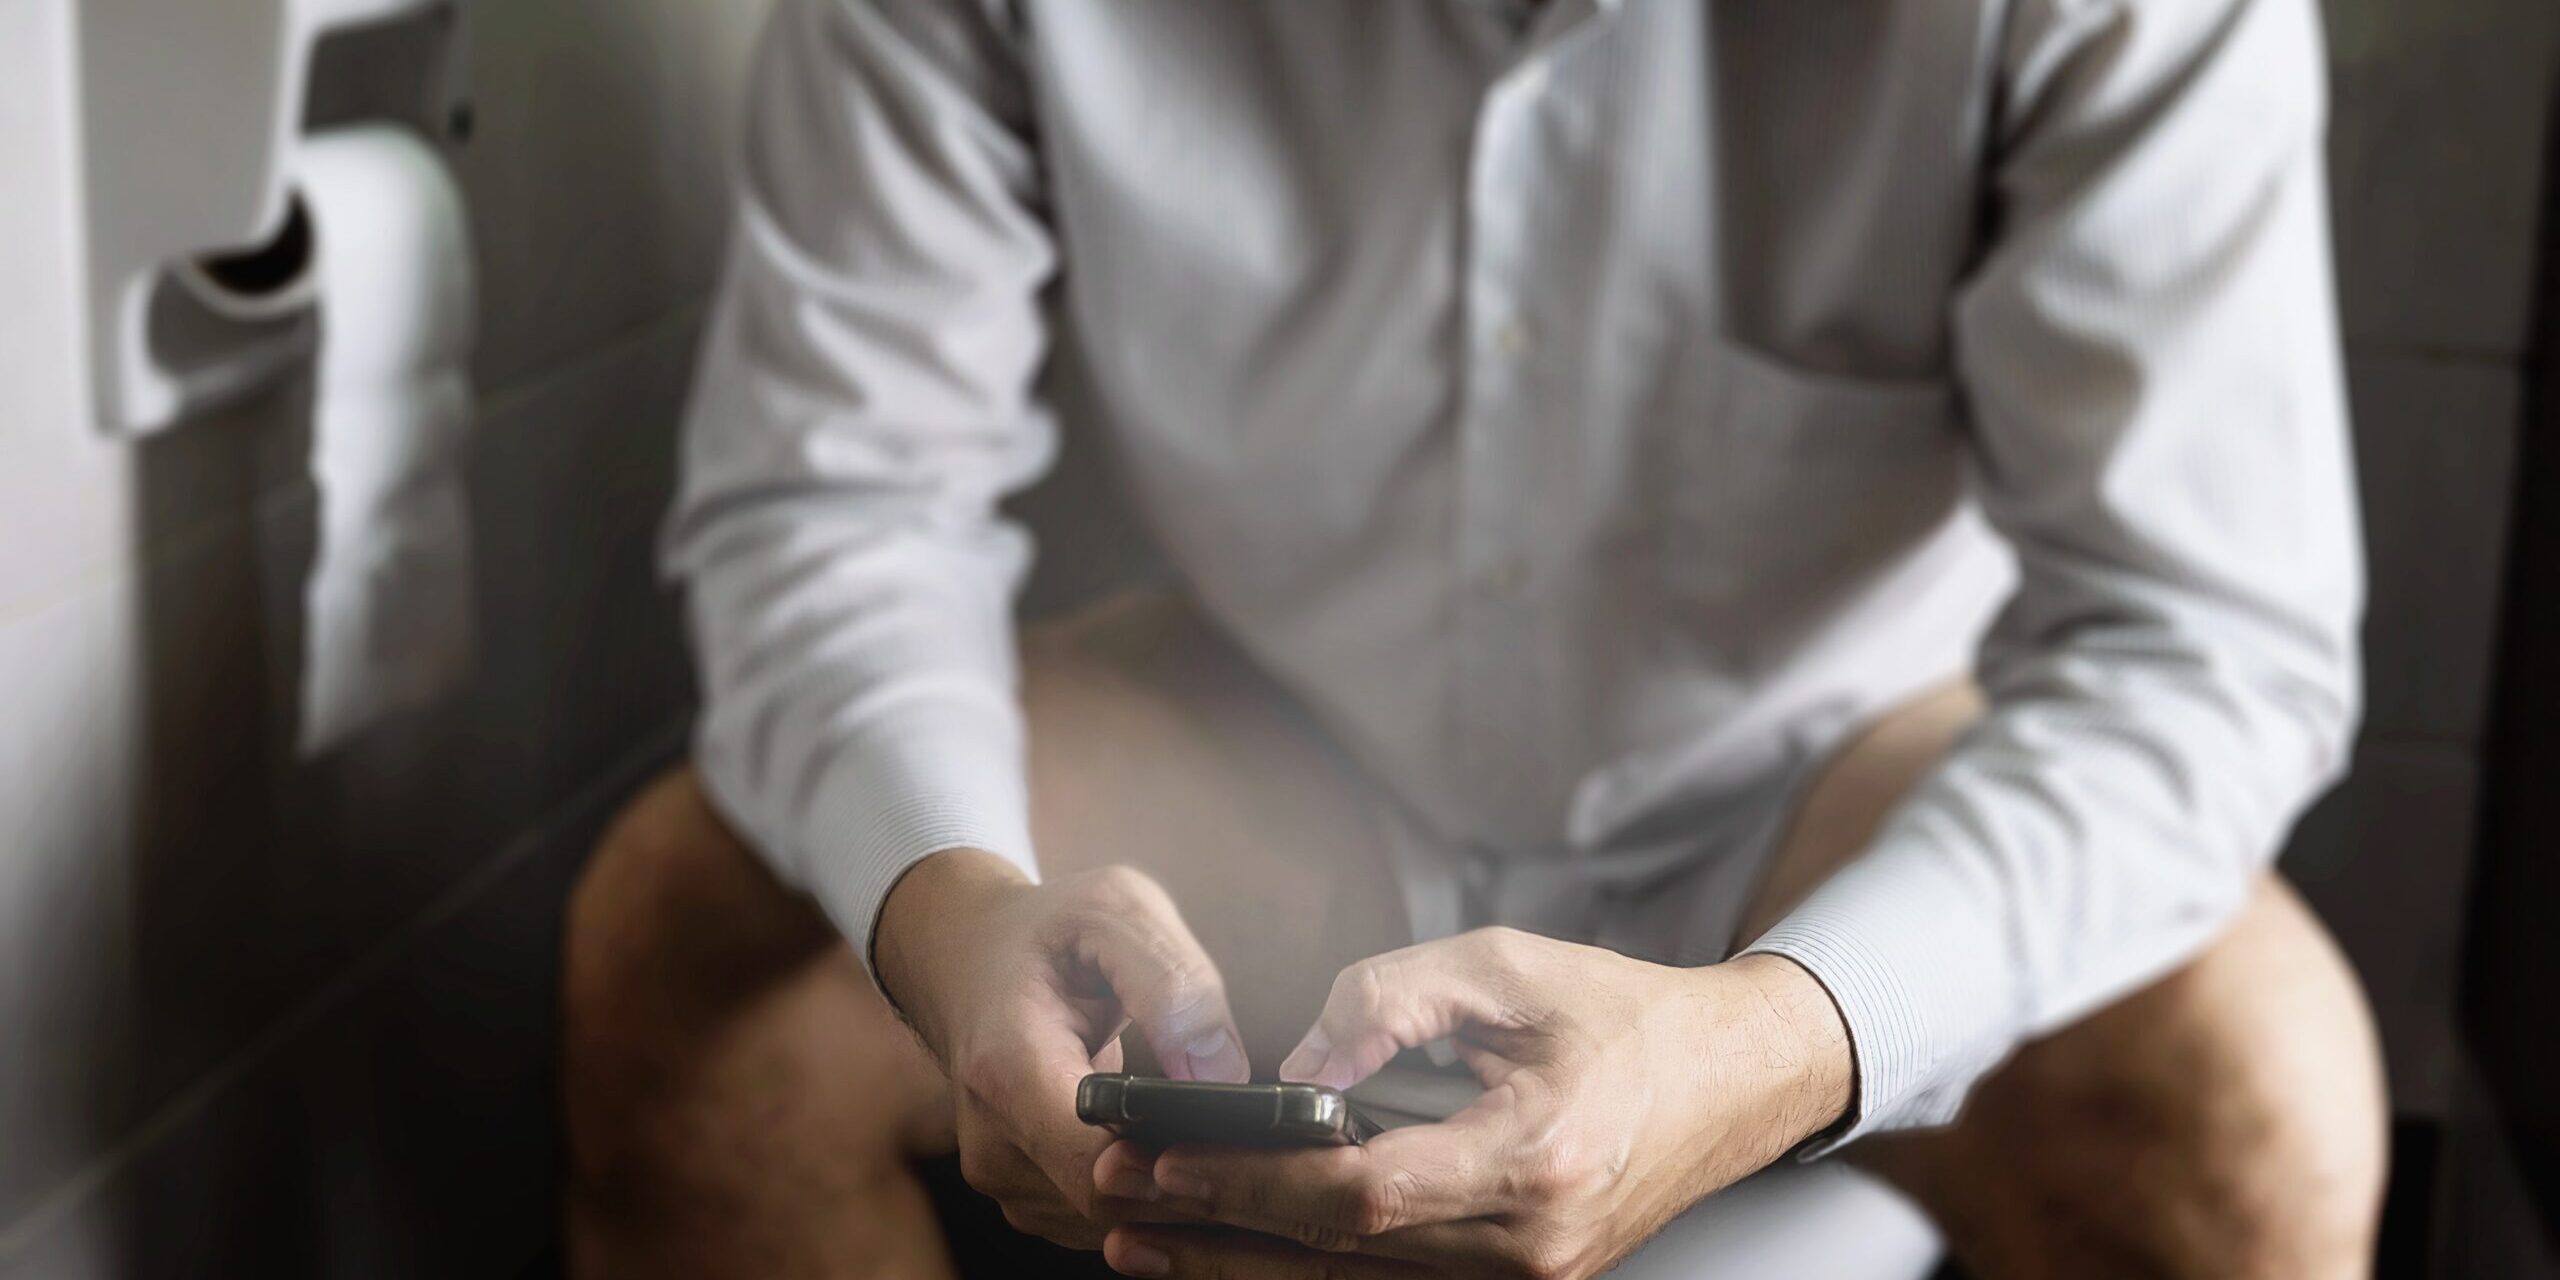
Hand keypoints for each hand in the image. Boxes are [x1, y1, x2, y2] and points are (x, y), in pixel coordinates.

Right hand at [876, 850, 1251, 1248]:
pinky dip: (1151, 1192)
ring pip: (1116, 1223)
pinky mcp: (1026, 1193)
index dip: (1175, 1167)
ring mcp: (1005, 1176)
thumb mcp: (1116, 910)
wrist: (972, 957)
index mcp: (1008, 1068)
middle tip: (1260, 1138)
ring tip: (1222, 1135)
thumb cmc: (1047, 930)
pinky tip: (1179, 1145)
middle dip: (1195, 1180)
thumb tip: (1221, 1074)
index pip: (1098, 1169)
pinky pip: (1104, 1218)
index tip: (1238, 1140)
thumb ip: (1173, 985)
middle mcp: (995, 1140)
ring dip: (1176, 1191)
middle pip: (1115, 1206)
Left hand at [1091, 928, 1851, 1278]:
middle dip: (1215, 1227)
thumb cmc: (1622, 1013)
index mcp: (1532, 1158)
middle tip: (1113, 1197)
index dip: (1250, 1178)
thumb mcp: (1504, 967)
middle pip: (1338, 1255)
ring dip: (1240, 1265)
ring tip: (1142, 1241)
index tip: (1163, 1154)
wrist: (1732, 1082)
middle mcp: (1527, 1246)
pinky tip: (1234, 1252)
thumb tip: (1288, 1069)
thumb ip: (1388, 1004)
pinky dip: (1304, 1268)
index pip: (1358, 1191)